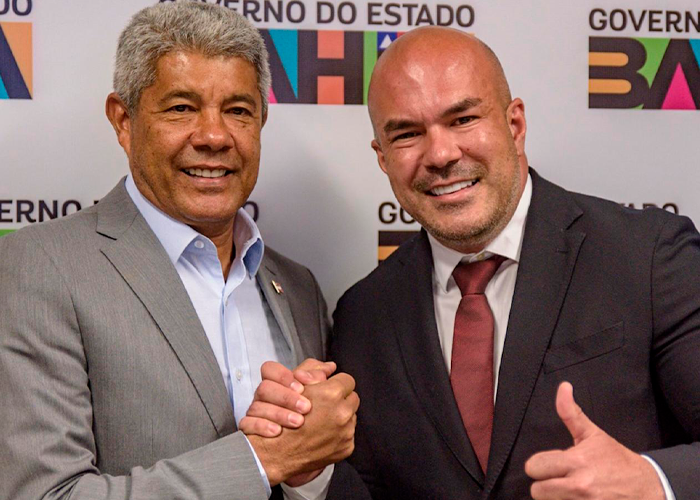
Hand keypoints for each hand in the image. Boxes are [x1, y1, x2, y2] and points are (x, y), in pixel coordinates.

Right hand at [240, 359, 336, 436]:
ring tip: (298, 422)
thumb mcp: (313, 393)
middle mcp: (264, 397)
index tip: (303, 386)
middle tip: (307, 407)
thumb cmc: (303, 418)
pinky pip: (247, 425)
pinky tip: (277, 432)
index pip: (270, 370)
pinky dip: (262, 427)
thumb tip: (329, 367)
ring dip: (279, 413)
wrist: (287, 451)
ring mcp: (255, 413)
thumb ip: (318, 376)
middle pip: (264, 388)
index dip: (285, 376)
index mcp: (276, 384)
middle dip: (287, 397)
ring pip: (256, 406)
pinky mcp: (247, 430)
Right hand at [247, 372, 359, 485]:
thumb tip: (330, 367)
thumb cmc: (282, 419)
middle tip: (325, 404)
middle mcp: (342, 413)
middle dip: (340, 399)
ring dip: (339, 416)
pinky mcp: (346, 447)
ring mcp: (346, 432)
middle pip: (352, 398)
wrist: (278, 453)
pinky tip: (322, 434)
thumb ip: (313, 371)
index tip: (328, 388)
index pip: (347, 380)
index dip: (336, 383)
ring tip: (321, 420)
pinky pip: (348, 434)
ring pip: (351, 416)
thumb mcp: (293, 385)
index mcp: (331, 394)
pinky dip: (337, 433)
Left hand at [525, 382, 664, 499]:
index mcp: (576, 462)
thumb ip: (571, 413)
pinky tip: (576, 499)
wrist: (647, 488)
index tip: (549, 465)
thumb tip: (563, 387)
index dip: (539, 466)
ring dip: (555, 498)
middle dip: (545, 484)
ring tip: (568, 490)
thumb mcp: (593, 434)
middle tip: (558, 479)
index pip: (534, 467)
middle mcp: (578, 486)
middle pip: (537, 490)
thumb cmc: (617, 461)